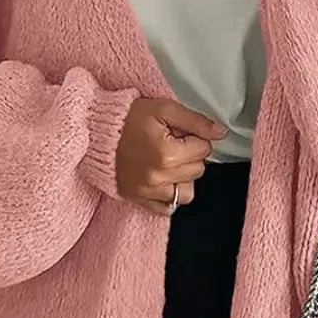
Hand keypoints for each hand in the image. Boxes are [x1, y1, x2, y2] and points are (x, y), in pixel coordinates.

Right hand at [115, 98, 227, 215]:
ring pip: (188, 192)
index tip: (178, 132)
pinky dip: (170, 195)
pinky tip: (163, 179)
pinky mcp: (139, 200)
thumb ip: (196, 121)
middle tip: (171, 143)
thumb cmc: (129, 117)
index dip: (194, 137)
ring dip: (183, 177)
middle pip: (198, 170)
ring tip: (168, 162)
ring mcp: (149, 192)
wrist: (96, 132)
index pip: (204, 149)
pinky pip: (169, 207)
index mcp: (167, 153)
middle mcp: (159, 177)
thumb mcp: (164, 109)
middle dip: (190, 155)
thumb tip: (221, 133)